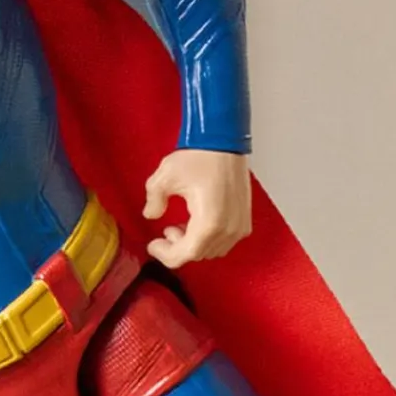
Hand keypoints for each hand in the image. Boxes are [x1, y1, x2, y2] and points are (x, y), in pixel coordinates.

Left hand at [143, 148, 252, 268]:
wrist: (225, 141)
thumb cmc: (201, 155)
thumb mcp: (165, 177)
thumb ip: (154, 200)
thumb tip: (151, 214)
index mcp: (209, 223)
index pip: (184, 255)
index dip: (165, 255)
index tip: (153, 245)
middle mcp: (228, 229)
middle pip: (197, 254)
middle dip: (178, 247)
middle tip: (167, 231)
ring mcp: (239, 226)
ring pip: (211, 251)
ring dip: (193, 244)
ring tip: (181, 225)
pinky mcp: (244, 220)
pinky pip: (224, 242)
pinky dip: (208, 239)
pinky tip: (197, 222)